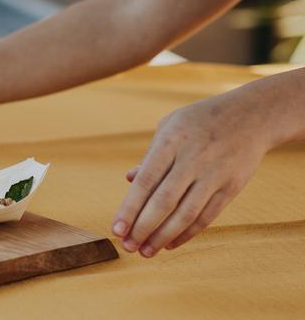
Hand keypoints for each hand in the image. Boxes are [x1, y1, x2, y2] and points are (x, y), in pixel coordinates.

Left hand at [111, 92, 272, 256]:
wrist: (250, 115)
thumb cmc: (199, 120)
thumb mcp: (169, 126)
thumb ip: (150, 156)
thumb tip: (129, 180)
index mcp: (171, 142)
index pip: (146, 181)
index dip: (130, 208)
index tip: (116, 230)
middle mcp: (192, 160)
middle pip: (164, 202)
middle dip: (143, 228)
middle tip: (127, 247)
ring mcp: (214, 175)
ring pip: (185, 214)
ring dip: (163, 237)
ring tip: (146, 252)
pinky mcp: (231, 187)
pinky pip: (207, 216)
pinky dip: (187, 233)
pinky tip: (170, 243)